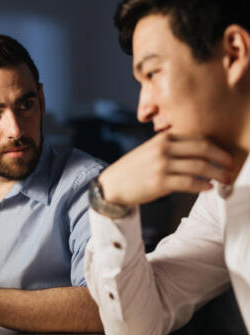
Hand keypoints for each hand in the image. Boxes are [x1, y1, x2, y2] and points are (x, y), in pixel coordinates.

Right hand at [98, 133, 233, 205]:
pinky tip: (208, 188)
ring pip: (200, 167)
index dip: (216, 147)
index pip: (197, 138)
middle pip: (203, 149)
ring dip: (217, 174)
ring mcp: (162, 165)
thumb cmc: (132, 170)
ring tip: (224, 180)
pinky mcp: (160, 182)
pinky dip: (202, 186)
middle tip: (230, 166)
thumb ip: (170, 148)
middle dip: (222, 158)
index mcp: (162, 138)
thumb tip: (198, 154)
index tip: (225, 155)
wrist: (111, 185)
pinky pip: (189, 183)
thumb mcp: (149, 150)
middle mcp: (163, 149)